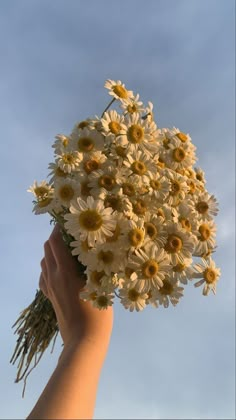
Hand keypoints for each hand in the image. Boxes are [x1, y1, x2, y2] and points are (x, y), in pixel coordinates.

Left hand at [39, 224, 112, 348]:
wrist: (83, 341)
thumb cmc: (97, 314)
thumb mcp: (101, 287)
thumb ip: (97, 268)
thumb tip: (100, 251)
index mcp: (66, 271)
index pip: (56, 242)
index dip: (60, 229)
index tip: (69, 221)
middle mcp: (53, 276)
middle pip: (47, 249)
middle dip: (57, 238)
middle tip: (72, 234)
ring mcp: (49, 287)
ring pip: (44, 261)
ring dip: (52, 252)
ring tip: (67, 251)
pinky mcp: (49, 297)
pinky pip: (43, 276)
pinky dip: (48, 268)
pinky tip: (59, 270)